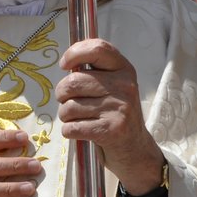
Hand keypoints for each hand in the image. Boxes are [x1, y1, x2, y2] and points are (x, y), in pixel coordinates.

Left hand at [57, 39, 165, 194]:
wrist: (134, 148)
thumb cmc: (114, 112)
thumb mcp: (113, 85)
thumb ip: (94, 71)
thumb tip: (67, 62)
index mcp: (124, 69)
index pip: (97, 48)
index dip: (74, 53)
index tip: (64, 65)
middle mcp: (125, 86)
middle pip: (73, 82)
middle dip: (61, 94)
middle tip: (68, 101)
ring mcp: (119, 108)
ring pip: (68, 107)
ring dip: (65, 115)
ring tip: (78, 118)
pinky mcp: (111, 130)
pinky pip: (71, 127)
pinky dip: (69, 131)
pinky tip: (80, 131)